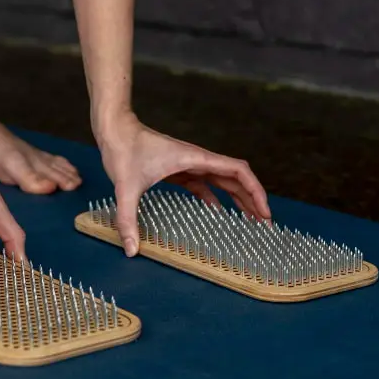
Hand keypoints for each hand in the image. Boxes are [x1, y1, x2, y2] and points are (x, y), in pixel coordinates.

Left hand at [96, 112, 268, 256]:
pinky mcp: (178, 169)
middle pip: (236, 178)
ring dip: (237, 198)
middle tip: (264, 224)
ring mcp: (189, 164)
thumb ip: (128, 219)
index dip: (256, 191)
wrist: (114, 129)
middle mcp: (197, 160)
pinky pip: (204, 184)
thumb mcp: (125, 187)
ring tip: (248, 220)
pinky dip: (215, 198)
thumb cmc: (123, 149)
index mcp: (195, 159)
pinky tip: (216, 214)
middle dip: (252, 200)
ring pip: (222, 181)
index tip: (264, 212)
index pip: (238, 171)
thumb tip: (131, 249)